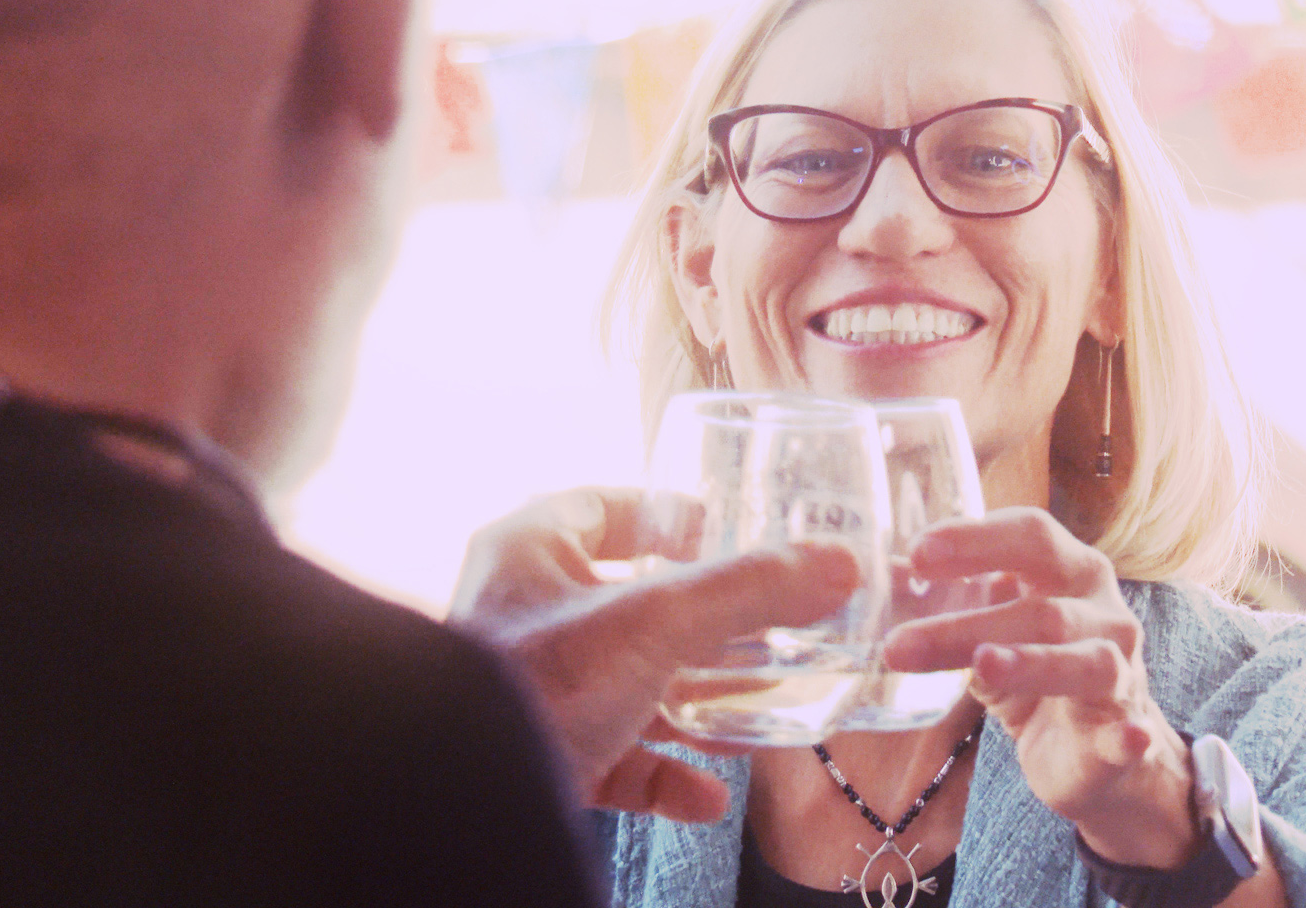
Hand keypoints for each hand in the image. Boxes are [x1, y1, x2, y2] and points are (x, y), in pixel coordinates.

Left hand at [452, 488, 859, 822]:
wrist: (469, 798)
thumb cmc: (537, 684)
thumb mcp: (656, 621)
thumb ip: (748, 591)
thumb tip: (836, 565)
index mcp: (527, 553)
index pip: (595, 508)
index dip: (658, 512)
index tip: (717, 526)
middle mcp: (523, 617)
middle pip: (625, 603)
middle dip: (700, 619)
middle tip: (763, 621)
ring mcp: (532, 694)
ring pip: (627, 686)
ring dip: (695, 700)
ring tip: (760, 702)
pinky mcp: (541, 761)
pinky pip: (614, 762)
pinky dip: (665, 776)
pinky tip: (709, 795)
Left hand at [882, 507, 1198, 867]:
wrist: (1094, 748)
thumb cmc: (1034, 669)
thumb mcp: (987, 628)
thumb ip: (940, 601)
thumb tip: (871, 573)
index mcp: (1069, 570)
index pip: (1030, 535)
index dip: (977, 539)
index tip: (917, 554)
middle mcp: (1102, 612)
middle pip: (1040, 606)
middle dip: (967, 623)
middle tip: (898, 644)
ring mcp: (1120, 672)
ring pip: (1081, 662)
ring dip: (1031, 663)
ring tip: (982, 666)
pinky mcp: (1124, 733)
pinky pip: (1131, 733)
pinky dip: (1129, 735)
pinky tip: (1126, 736)